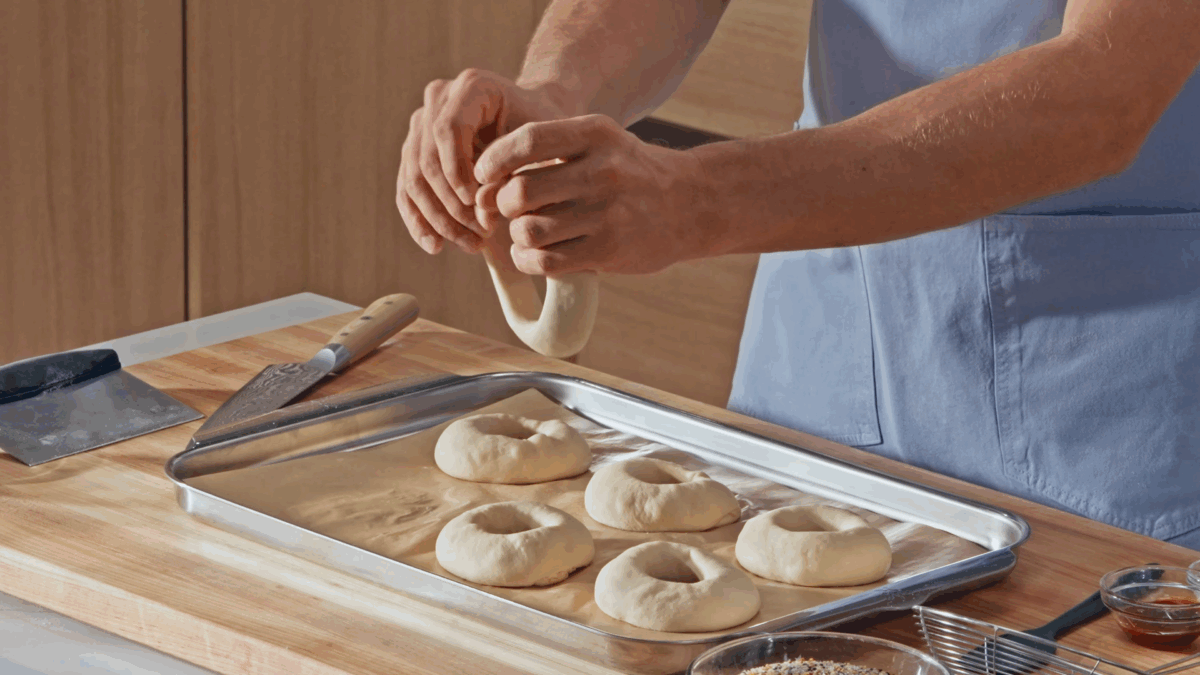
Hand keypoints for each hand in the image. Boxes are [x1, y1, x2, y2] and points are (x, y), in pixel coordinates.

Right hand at [395, 69, 568, 254]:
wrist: (538, 124)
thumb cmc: (545, 133)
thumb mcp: (539, 146)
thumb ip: (511, 170)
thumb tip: (481, 207)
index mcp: (471, 86)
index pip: (447, 130)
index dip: (457, 170)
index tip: (477, 202)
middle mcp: (438, 98)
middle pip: (426, 158)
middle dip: (451, 203)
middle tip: (481, 234)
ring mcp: (421, 123)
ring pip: (413, 178)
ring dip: (439, 219)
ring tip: (470, 244)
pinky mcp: (414, 150)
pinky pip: (407, 189)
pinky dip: (420, 220)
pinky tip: (436, 246)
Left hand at [473, 115, 713, 274]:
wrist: (692, 204)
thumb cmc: (630, 173)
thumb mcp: (601, 143)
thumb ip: (551, 152)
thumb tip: (486, 183)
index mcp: (596, 134)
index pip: (527, 141)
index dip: (494, 160)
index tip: (482, 174)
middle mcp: (602, 171)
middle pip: (520, 191)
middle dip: (502, 205)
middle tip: (507, 211)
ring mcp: (607, 213)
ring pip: (529, 230)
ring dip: (517, 236)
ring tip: (526, 234)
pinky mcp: (609, 250)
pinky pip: (546, 261)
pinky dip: (528, 260)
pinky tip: (534, 255)